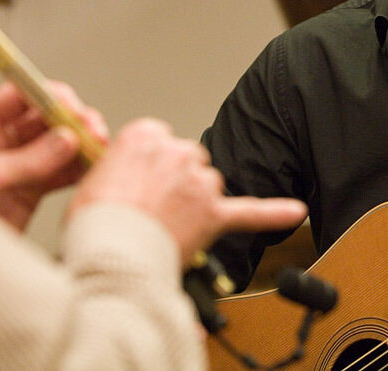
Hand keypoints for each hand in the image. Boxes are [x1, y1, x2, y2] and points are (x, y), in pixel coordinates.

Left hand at [0, 81, 107, 230]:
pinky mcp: (31, 190)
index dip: (49, 96)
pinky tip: (93, 167)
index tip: (72, 107)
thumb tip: (67, 139)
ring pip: (59, 144)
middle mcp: (1, 140)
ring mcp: (19, 164)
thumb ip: (29, 159)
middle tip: (92, 129)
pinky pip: (62, 173)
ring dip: (82, 143)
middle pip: (46, 117)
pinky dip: (80, 169)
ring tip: (99, 147)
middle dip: (73, 120)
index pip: (20, 95)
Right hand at [70, 118, 307, 262]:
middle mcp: (177, 151)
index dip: (151, 168)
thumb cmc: (95, 221)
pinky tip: (295, 211)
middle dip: (176, 184)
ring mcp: (198, 181)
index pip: (160, 141)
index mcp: (145, 135)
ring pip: (208, 184)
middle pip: (188, 161)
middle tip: (151, 209)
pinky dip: (274, 213)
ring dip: (195, 203)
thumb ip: (123, 167)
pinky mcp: (213, 213)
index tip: (141, 183)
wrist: (106, 252)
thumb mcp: (93, 178)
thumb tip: (133, 179)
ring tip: (166, 225)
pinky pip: (250, 211)